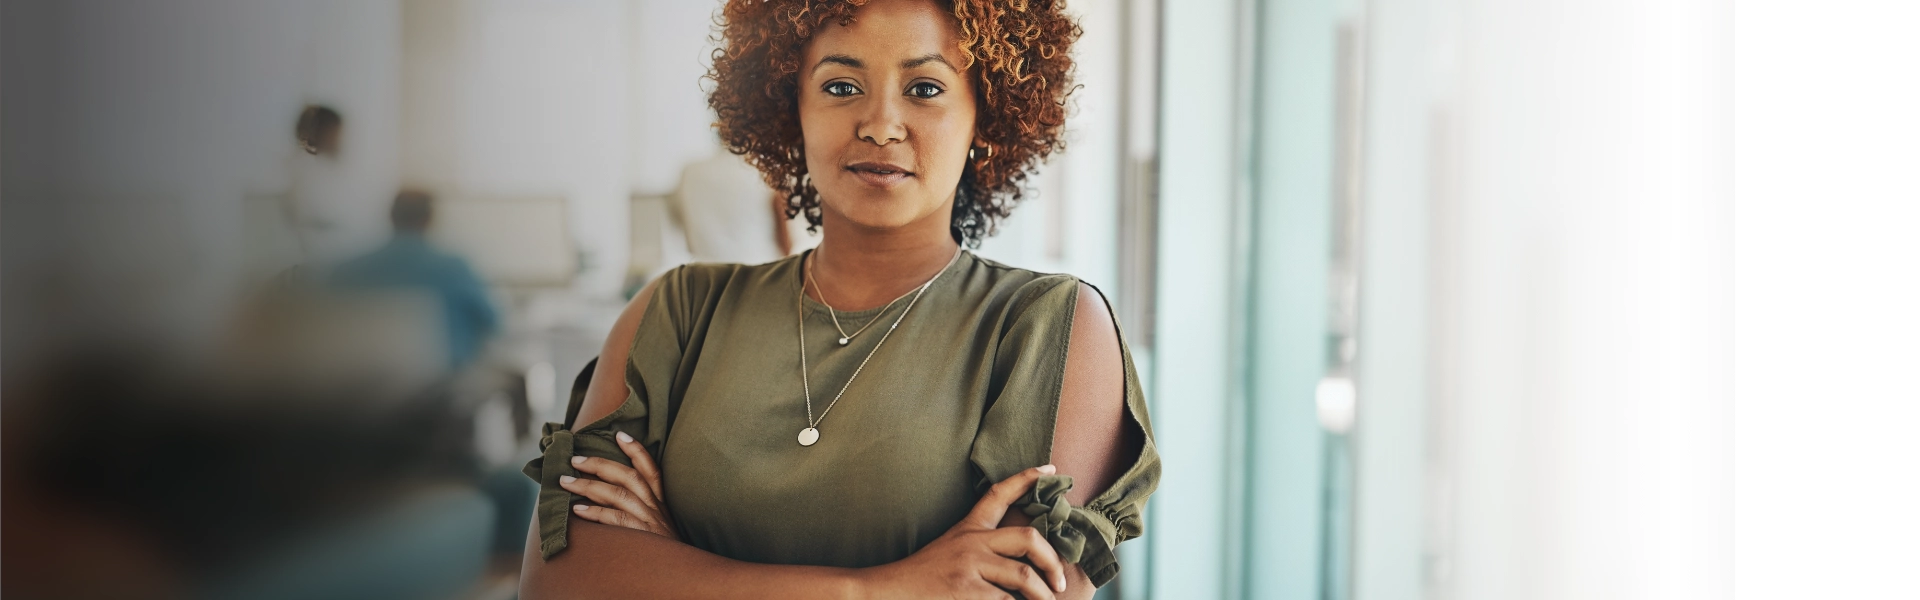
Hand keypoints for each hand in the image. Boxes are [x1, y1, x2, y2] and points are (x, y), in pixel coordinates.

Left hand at [558, 430, 680, 541]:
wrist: (681, 577)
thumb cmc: (664, 553)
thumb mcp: (660, 527)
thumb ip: (643, 511)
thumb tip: (608, 496)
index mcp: (661, 503)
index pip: (651, 470)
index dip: (637, 450)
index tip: (620, 433)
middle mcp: (656, 509)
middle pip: (629, 477)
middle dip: (600, 464)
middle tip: (575, 459)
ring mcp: (649, 522)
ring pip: (618, 495)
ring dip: (588, 486)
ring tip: (565, 481)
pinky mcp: (642, 538)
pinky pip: (616, 520)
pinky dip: (595, 513)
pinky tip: (578, 510)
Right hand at [857, 465, 1067, 599]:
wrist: (888, 592)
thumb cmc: (922, 578)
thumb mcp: (950, 550)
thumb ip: (982, 550)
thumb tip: (1024, 565)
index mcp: (968, 529)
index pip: (999, 494)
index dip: (1027, 478)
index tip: (1050, 468)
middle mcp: (972, 542)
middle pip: (1028, 538)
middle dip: (1052, 561)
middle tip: (1060, 582)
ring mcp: (970, 566)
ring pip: (1024, 576)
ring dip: (1042, 596)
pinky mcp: (967, 591)